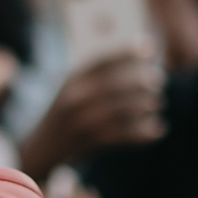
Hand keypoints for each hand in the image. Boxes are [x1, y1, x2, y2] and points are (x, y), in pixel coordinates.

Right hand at [18, 49, 164, 178]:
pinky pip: (120, 136)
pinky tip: (158, 130)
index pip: (101, 60)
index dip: (127, 51)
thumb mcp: (73, 91)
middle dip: (139, 79)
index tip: (150, 46)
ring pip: (119, 110)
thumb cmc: (64, 116)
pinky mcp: (86, 144)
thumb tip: (139, 65)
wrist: (39, 151)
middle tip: (158, 79)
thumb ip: (97, 78)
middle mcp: (72, 100)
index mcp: (70, 81)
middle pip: (112, 84)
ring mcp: (78, 123)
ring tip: (156, 103)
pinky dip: (142, 133)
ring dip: (143, 105)